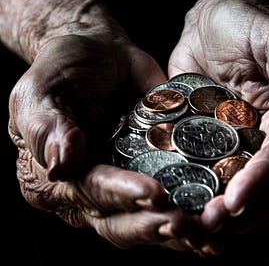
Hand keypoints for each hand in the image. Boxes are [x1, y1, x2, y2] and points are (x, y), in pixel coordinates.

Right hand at [8, 34, 203, 250]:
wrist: (97, 52)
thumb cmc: (63, 70)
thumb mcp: (40, 94)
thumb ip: (48, 130)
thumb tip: (60, 167)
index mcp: (61, 176)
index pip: (90, 194)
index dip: (120, 196)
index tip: (153, 194)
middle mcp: (92, 190)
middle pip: (119, 221)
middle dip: (152, 224)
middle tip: (184, 223)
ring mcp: (124, 184)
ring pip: (146, 219)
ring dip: (174, 229)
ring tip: (206, 226)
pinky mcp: (152, 172)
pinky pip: (170, 197)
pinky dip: (191, 209)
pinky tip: (214, 214)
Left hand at [168, 0, 268, 250]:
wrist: (214, 20)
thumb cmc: (249, 23)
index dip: (262, 185)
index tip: (234, 202)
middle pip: (266, 192)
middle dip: (239, 214)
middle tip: (207, 229)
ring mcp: (241, 148)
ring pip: (238, 195)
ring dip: (218, 220)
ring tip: (191, 233)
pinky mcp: (213, 146)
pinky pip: (209, 180)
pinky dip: (198, 200)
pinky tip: (180, 213)